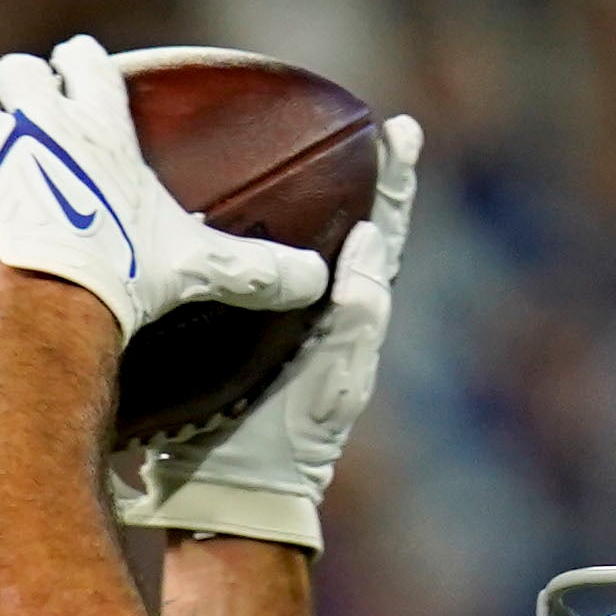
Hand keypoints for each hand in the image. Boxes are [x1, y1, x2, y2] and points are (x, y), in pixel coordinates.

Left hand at [0, 35, 330, 350]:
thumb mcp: (196, 269)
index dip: (76, 67)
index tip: (72, 77)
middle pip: (12, 72)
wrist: (52, 302)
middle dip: (10, 90)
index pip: (83, 61)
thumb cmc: (125, 279)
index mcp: (98, 122)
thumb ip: (254, 270)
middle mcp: (38, 118)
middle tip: (11, 118)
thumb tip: (317, 281)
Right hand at [114, 116, 421, 553]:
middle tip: (365, 123)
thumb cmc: (288, 443)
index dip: (394, 184)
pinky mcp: (233, 336)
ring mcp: (278, 324)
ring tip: (301, 143)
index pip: (382, 237)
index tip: (399, 129)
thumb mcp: (335, 380)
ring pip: (299, 245)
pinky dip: (246, 230)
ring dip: (306, 193)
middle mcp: (320, 314)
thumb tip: (371, 237)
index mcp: (353, 320)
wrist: (227, 492)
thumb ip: (359, 313)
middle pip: (349, 228)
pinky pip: (245, 269)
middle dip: (359, 174)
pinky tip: (216, 200)